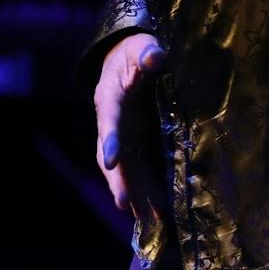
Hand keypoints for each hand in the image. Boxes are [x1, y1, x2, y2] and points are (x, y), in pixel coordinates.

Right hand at [93, 31, 166, 232]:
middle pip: (112, 156)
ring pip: (126, 171)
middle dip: (118, 180)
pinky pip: (140, 173)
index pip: (109, 121)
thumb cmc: (134, 53)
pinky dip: (146, 194)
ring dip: (135, 194)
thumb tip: (155, 57)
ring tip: (148, 220)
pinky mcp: (137, 146)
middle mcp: (113, 124)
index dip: (110, 140)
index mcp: (110, 99)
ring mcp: (124, 138)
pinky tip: (159, 215)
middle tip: (125, 203)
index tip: (111, 161)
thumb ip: (146, 54)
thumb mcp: (139, 48)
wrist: (128, 61)